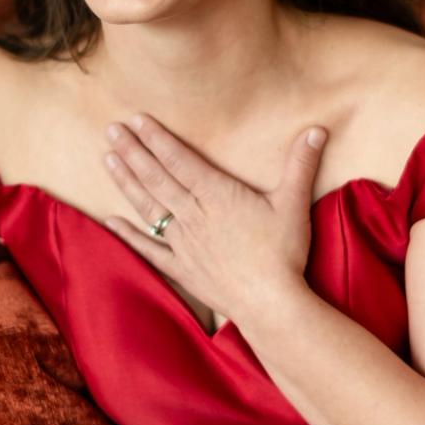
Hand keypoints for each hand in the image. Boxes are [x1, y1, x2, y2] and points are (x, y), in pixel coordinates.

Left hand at [99, 113, 327, 325]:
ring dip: (126, 182)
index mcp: (217, 195)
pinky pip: (148, 248)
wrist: (269, 303)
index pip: (180, 160)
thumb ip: (300, 164)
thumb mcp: (294, 203)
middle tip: (111, 130)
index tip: (137, 120)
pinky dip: (128, 234)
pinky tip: (110, 221)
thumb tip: (317, 129)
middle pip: (156, 178)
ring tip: (107, 160)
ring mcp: (183, 243)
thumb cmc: (283, 253)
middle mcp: (193, 215)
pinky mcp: (181, 268)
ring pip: (148, 206)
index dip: (157, 139)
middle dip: (132, 152)